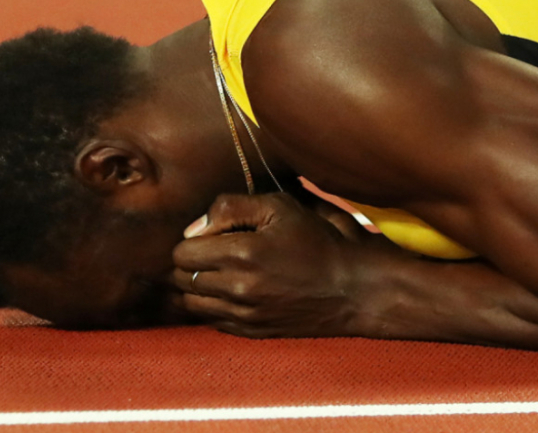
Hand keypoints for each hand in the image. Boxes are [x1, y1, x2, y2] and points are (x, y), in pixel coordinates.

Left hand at [172, 193, 374, 337]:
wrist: (355, 287)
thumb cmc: (319, 240)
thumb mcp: (280, 206)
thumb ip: (231, 207)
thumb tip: (194, 228)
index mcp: (242, 253)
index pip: (182, 252)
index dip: (192, 239)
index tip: (212, 234)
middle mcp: (238, 288)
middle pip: (181, 279)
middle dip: (190, 263)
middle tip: (211, 252)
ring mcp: (245, 314)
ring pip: (191, 304)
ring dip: (197, 286)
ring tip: (218, 272)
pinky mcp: (254, 332)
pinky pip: (212, 321)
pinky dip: (213, 306)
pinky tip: (232, 292)